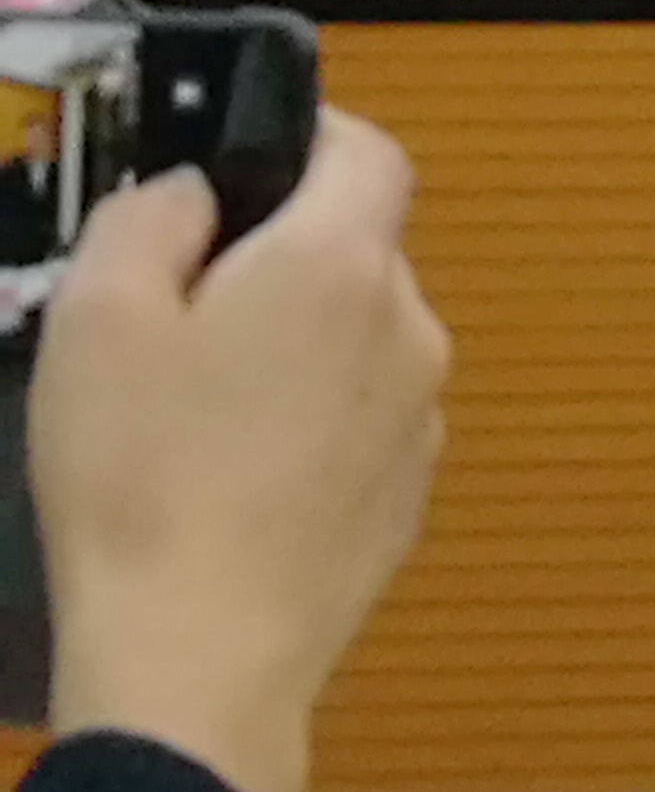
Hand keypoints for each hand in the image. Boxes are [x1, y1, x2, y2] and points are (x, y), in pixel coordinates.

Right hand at [35, 113, 450, 791]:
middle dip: (278, 257)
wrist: (199, 655)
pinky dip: (308, 422)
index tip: (244, 157)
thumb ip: (149, 219)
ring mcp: (421, 418)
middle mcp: (410, 330)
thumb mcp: (97, 318)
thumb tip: (198, 192)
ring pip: (359, 338)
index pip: (369, 152)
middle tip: (176, 305)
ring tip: (190, 406)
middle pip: (358, 249)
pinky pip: (361, 420)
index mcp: (342, 267)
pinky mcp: (410, 496)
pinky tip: (229, 476)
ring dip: (293, 345)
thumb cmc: (140, 478)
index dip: (310, 137)